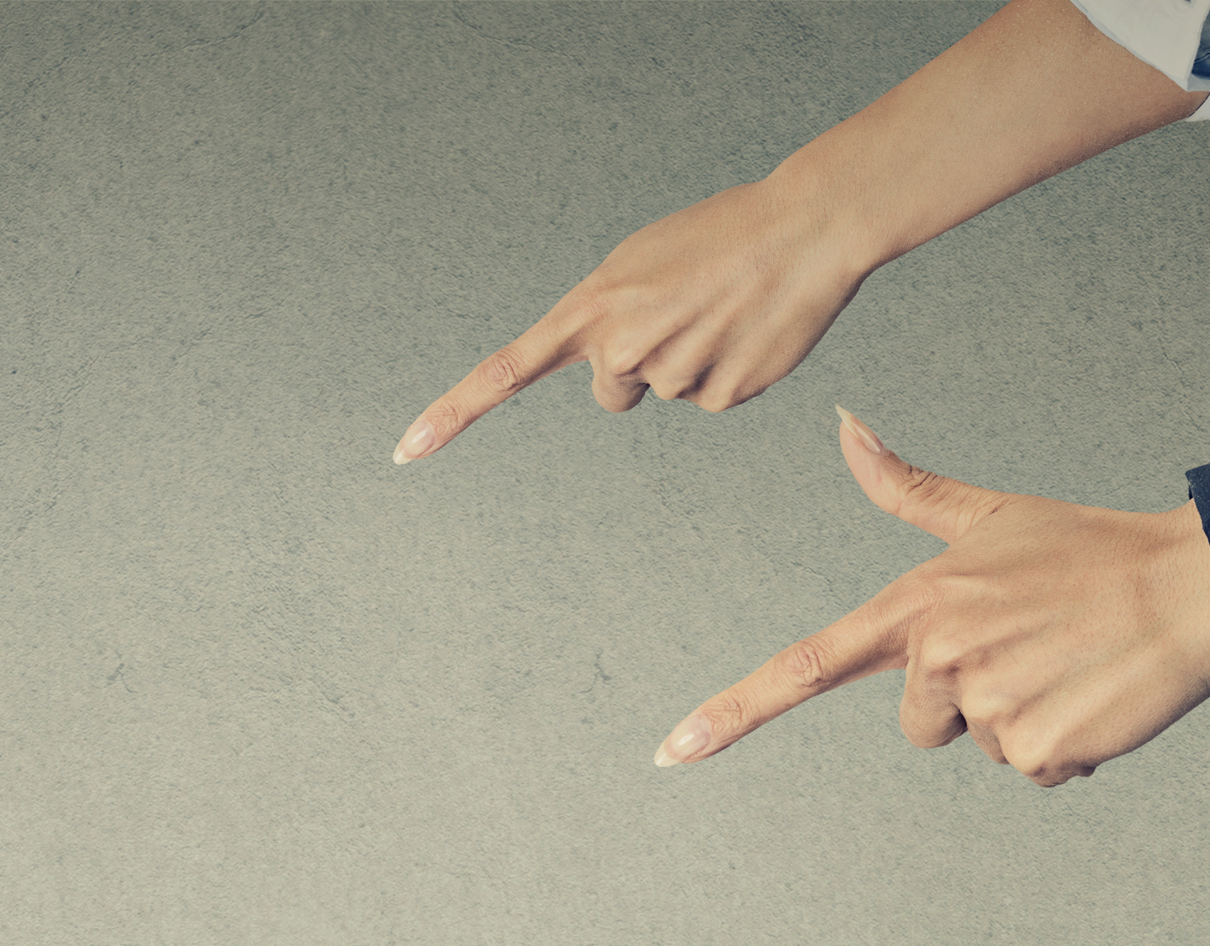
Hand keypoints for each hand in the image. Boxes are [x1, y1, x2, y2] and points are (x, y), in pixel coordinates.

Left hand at [393, 173, 873, 462]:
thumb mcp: (641, 263)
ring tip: (723, 310)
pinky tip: (747, 332)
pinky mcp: (720, 398)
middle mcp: (620, 347)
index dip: (452, 415)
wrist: (803, 228)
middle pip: (613, 392)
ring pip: (666, 392)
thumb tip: (615, 381)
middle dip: (640, 365)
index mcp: (591, 308)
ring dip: (692, 360)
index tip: (405, 453)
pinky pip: (710, 399)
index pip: (504, 371)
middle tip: (683, 312)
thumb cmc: (718, 238)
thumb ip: (607, 319)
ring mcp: (670, 376)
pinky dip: (729, 372)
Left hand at [657, 414, 1209, 783]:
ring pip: (982, 747)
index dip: (732, 713)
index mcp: (916, 604)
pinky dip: (1067, 746)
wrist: (1190, 585)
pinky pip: (1035, 771)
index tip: (671, 753)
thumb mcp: (989, 516)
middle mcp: (939, 655)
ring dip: (1026, 718)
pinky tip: (1093, 693)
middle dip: (969, 700)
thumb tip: (845, 426)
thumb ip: (906, 488)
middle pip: (918, 723)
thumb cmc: (1087, 551)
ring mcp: (988, 704)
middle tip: (1031, 647)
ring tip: (1068, 662)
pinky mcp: (1040, 749)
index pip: (803, 665)